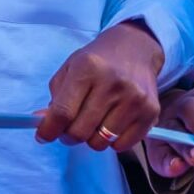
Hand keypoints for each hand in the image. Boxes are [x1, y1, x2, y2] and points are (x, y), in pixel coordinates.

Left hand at [35, 20, 163, 151]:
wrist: (135, 48)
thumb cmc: (98, 60)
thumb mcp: (71, 68)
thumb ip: (55, 97)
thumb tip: (43, 124)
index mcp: (87, 68)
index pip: (63, 112)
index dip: (49, 130)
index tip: (43, 136)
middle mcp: (112, 83)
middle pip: (80, 131)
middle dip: (68, 135)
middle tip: (69, 128)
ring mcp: (134, 99)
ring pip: (100, 142)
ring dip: (91, 138)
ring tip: (94, 122)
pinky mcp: (150, 111)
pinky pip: (122, 145)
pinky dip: (112, 141)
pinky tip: (112, 123)